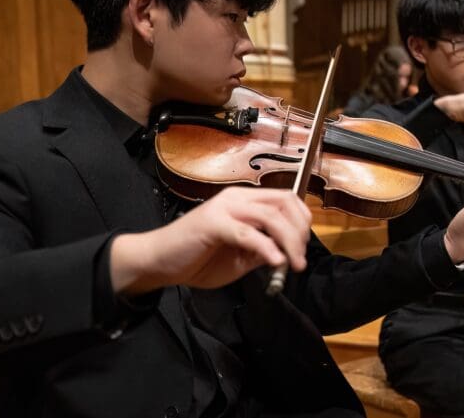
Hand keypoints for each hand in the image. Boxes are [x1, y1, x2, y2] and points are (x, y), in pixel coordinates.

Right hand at [110, 187, 311, 294]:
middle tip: (300, 259)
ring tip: (293, 264)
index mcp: (244, 202)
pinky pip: (248, 233)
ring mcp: (224, 208)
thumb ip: (262, 250)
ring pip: (270, 216)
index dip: (301, 220)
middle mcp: (236, 198)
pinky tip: (275, 261)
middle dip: (299, 231)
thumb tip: (288, 253)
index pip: (285, 199)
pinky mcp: (213, 223)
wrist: (159, 261)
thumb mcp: (240, 256)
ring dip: (288, 241)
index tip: (304, 246)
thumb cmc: (197, 258)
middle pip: (283, 203)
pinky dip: (266, 247)